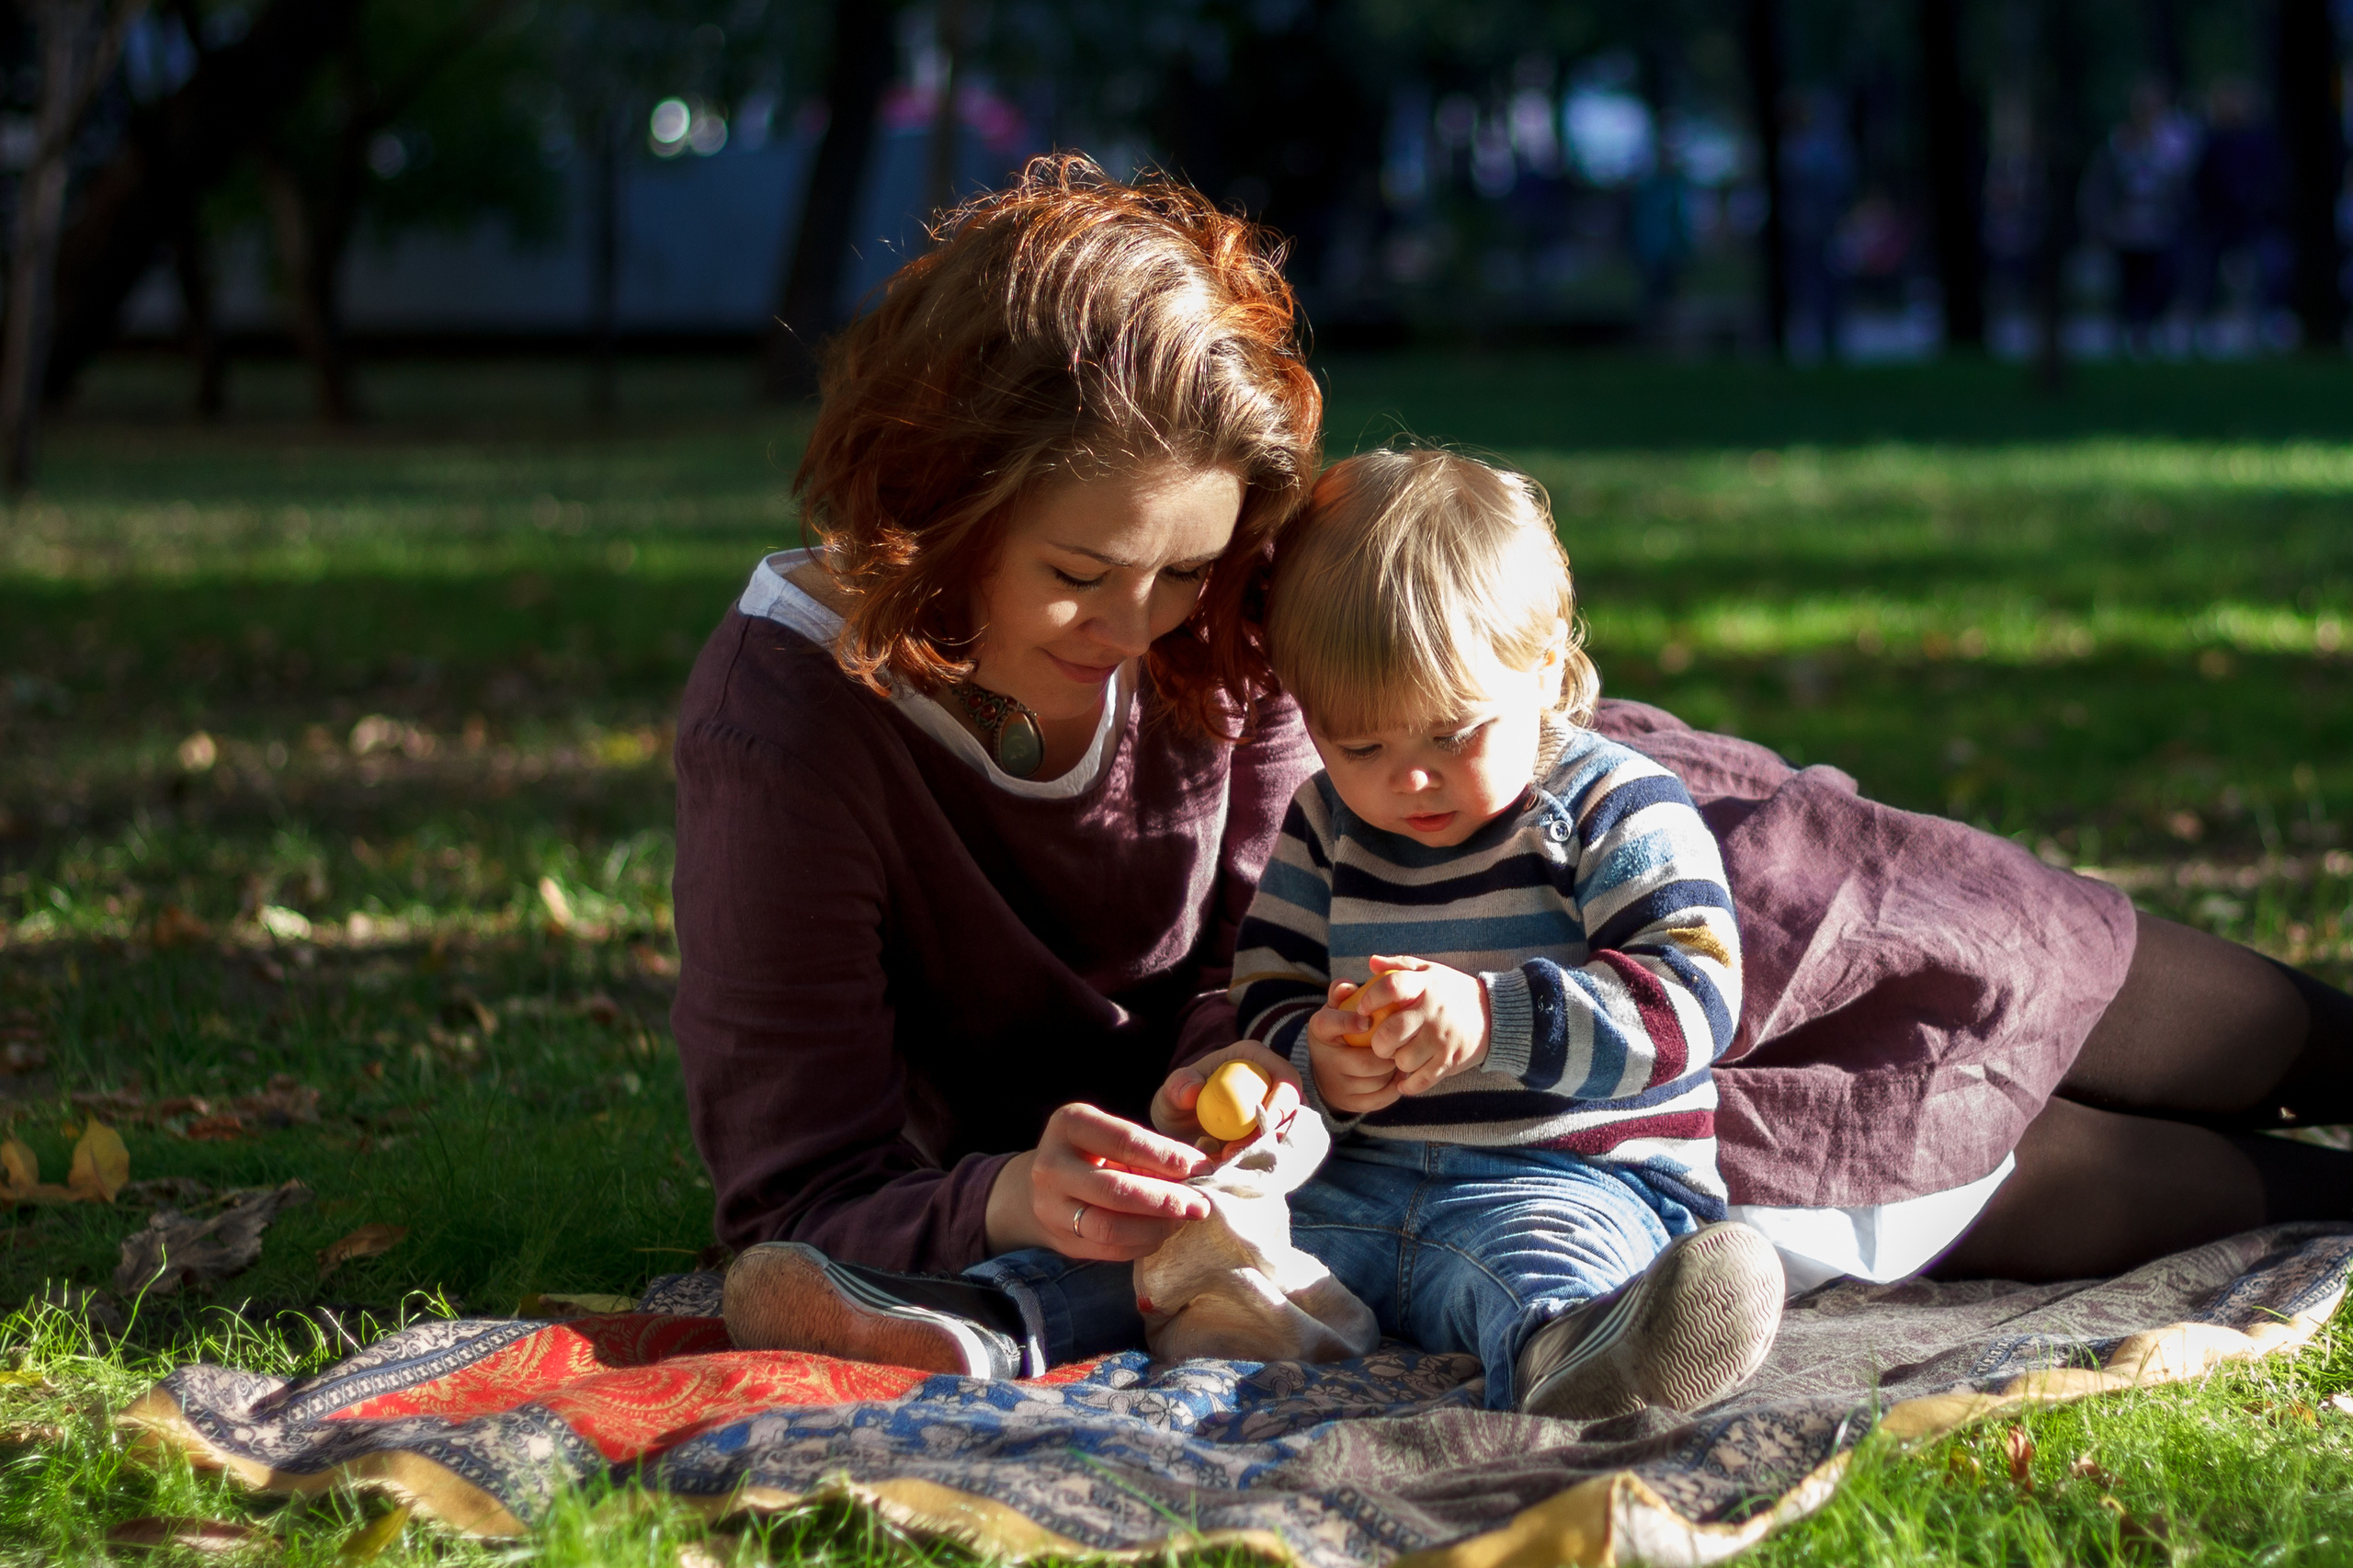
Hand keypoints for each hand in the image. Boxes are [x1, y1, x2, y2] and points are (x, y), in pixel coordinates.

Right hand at [985, 1103, 1212, 1261]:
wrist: (1043, 1186)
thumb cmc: (1096, 1154)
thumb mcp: (1114, 1136)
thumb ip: (1153, 1149)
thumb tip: (1201, 1171)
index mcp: (1069, 1125)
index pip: (1124, 1142)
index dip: (1166, 1157)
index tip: (1200, 1168)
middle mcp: (1051, 1165)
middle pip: (1115, 1190)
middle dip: (1166, 1200)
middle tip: (1200, 1204)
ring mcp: (1051, 1207)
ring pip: (1110, 1228)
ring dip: (1156, 1228)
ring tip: (1182, 1220)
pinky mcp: (1062, 1240)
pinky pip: (1110, 1250)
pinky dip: (1143, 1244)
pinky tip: (1162, 1233)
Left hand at [1153, 1040, 1303, 1156]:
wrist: (1181, 1130)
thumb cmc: (1178, 1104)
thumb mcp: (1170, 1094)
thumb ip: (1177, 1087)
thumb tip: (1193, 1090)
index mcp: (1255, 1059)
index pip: (1286, 1078)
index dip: (1283, 1101)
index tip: (1262, 1126)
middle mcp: (1274, 1085)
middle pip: (1297, 1111)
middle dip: (1275, 1136)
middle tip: (1238, 1153)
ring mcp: (1279, 1115)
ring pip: (1294, 1137)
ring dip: (1267, 1155)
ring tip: (1228, 1162)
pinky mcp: (1276, 1141)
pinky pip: (1283, 1156)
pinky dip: (1264, 1167)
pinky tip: (1238, 1171)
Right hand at [1306, 979, 1402, 1113]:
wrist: (1328, 1070)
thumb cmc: (1341, 1030)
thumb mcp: (1337, 1009)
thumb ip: (1342, 993)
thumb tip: (1347, 985)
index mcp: (1320, 1031)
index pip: (1330, 1024)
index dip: (1349, 1022)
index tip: (1368, 1020)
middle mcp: (1325, 1061)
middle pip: (1364, 1061)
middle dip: (1388, 1053)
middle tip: (1403, 1043)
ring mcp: (1337, 1086)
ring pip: (1377, 1080)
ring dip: (1394, 1069)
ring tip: (1404, 1056)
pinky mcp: (1351, 1103)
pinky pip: (1381, 1098)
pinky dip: (1395, 1086)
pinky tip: (1400, 1074)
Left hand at [1342, 955, 1490, 1095]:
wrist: (1494, 1015)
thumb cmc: (1452, 991)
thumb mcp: (1430, 972)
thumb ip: (1399, 966)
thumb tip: (1370, 962)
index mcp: (1425, 986)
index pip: (1392, 987)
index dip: (1371, 999)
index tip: (1362, 1009)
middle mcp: (1433, 1012)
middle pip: (1392, 1032)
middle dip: (1379, 1042)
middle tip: (1380, 1043)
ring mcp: (1442, 1039)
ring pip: (1403, 1060)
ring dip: (1395, 1062)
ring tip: (1398, 1056)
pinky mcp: (1450, 1061)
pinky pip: (1421, 1080)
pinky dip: (1408, 1084)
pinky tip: (1403, 1079)